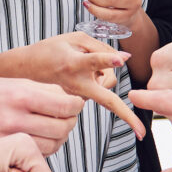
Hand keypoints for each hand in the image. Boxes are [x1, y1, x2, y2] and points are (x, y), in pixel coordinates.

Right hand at [0, 75, 82, 155]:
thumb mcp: (10, 82)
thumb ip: (40, 91)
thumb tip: (67, 99)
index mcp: (20, 95)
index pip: (64, 105)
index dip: (76, 106)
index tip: (75, 105)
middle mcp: (15, 118)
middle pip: (61, 127)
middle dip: (69, 123)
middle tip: (67, 118)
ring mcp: (8, 138)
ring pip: (52, 146)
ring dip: (59, 138)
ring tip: (54, 130)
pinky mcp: (1, 152)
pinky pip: (35, 156)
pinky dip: (44, 150)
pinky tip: (40, 141)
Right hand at [10, 34, 143, 138]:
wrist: (28, 68)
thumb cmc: (53, 49)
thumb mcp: (75, 38)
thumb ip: (101, 46)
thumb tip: (125, 59)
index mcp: (73, 64)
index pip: (92, 61)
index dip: (106, 59)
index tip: (120, 60)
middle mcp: (78, 85)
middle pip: (107, 99)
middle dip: (125, 116)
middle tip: (142, 133)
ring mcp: (80, 96)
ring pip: (109, 81)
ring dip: (105, 70)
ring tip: (83, 61)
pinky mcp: (82, 99)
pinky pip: (102, 84)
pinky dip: (99, 74)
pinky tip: (81, 69)